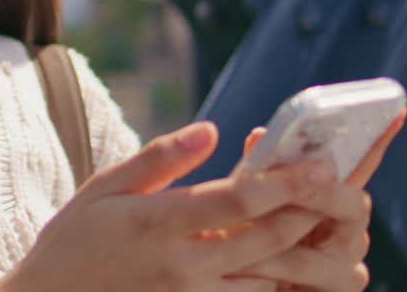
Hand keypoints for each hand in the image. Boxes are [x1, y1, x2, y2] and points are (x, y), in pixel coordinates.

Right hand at [0, 121, 342, 291]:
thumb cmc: (72, 239)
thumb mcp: (104, 187)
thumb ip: (159, 159)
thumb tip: (211, 130)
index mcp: (157, 222)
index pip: (236, 200)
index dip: (284, 182)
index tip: (318, 164)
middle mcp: (180, 264)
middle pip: (264, 239)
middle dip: (306, 212)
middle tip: (334, 188)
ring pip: (266, 277)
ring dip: (299, 252)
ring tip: (322, 225)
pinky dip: (272, 282)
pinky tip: (283, 262)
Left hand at [224, 109, 406, 290]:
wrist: (241, 288)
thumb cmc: (247, 245)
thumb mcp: (250, 203)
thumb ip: (260, 175)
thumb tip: (259, 134)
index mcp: (332, 200)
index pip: (359, 165)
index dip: (378, 140)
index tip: (396, 109)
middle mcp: (349, 231)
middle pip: (353, 203)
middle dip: (319, 192)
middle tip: (293, 186)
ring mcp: (348, 266)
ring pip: (326, 242)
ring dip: (277, 237)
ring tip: (235, 231)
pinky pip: (308, 276)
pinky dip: (268, 267)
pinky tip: (239, 264)